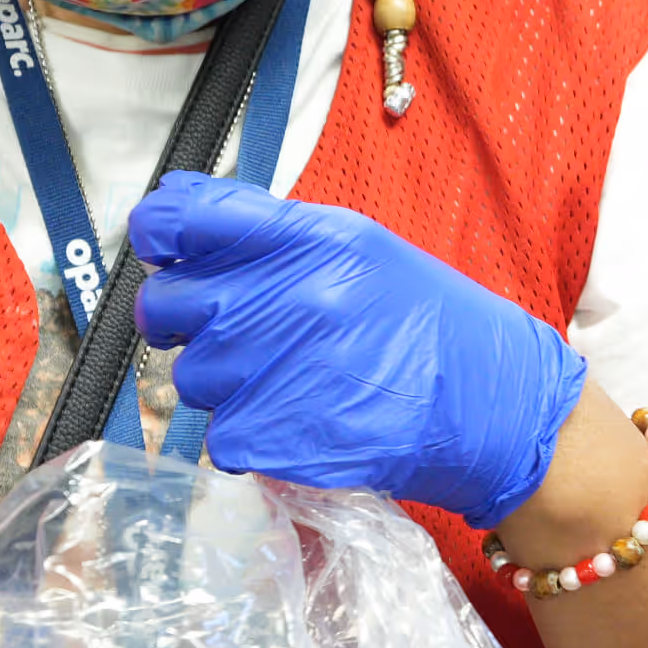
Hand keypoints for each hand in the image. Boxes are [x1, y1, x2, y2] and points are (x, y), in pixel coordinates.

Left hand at [131, 173, 583, 526]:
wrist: (489, 405)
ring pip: (191, 376)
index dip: (158, 232)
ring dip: (225, 382)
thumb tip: (174, 211)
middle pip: (168, 305)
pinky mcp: (274, 435)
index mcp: (308, 240)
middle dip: (186, 320)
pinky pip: (220, 434)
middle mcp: (288, 297)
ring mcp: (278, 369)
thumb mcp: (357, 247)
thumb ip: (267, 229)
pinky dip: (250, 433)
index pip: (181, 219)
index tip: (164, 248)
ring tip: (288, 379)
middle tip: (232, 330)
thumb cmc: (426, 322)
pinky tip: (297, 418)